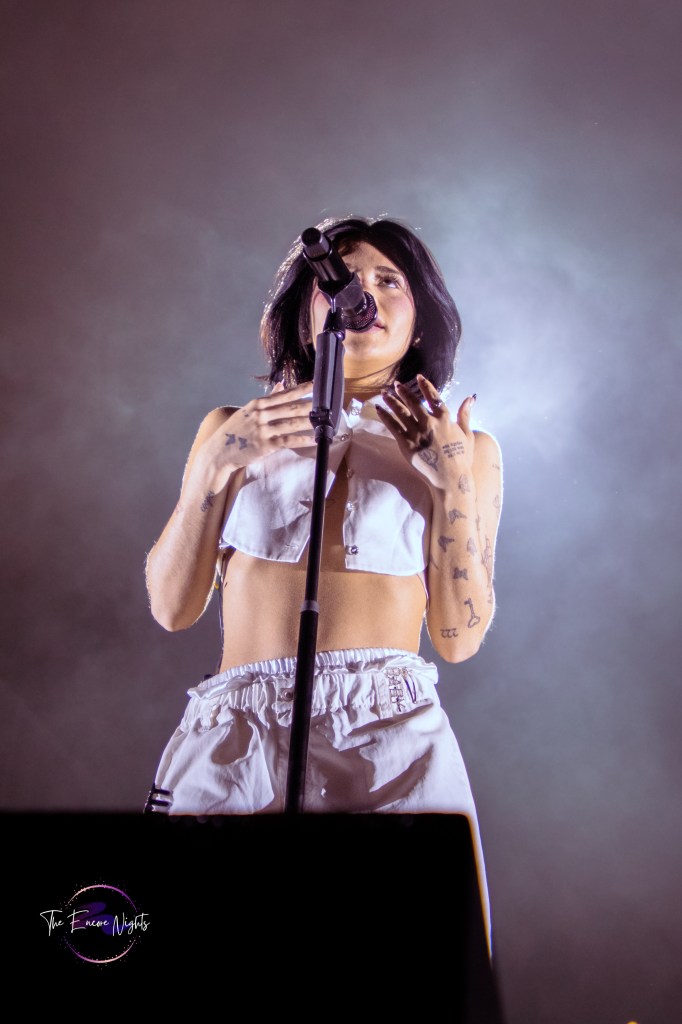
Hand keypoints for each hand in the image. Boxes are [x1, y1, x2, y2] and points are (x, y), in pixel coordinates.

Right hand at [195, 381, 315, 491]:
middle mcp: (260, 414)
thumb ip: (267, 399)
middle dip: (310, 405)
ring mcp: (263, 430)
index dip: (301, 389)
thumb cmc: (235, 431)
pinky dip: (302, 440)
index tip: (315, 384)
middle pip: (290, 408)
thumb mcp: (248, 411)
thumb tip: (281, 384)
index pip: (283, 394)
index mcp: (257, 404)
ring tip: (324, 421)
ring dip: (309, 422)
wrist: (219, 451)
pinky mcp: (265, 445)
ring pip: (291, 423)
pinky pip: (288, 441)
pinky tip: (314, 439)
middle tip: (326, 404)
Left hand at [376, 374, 476, 491]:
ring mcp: (416, 433)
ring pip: (400, 412)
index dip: (426, 386)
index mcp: (445, 419)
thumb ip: (465, 415)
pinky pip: (393, 426)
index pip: (433, 397)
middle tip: (396, 384)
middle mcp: (429, 423)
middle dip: (404, 392)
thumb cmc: (461, 459)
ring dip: (392, 401)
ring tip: (384, 393)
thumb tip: (470, 398)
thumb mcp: (467, 435)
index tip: (419, 377)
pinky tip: (379, 409)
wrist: (449, 479)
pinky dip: (385, 416)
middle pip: (413, 402)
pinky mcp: (406, 444)